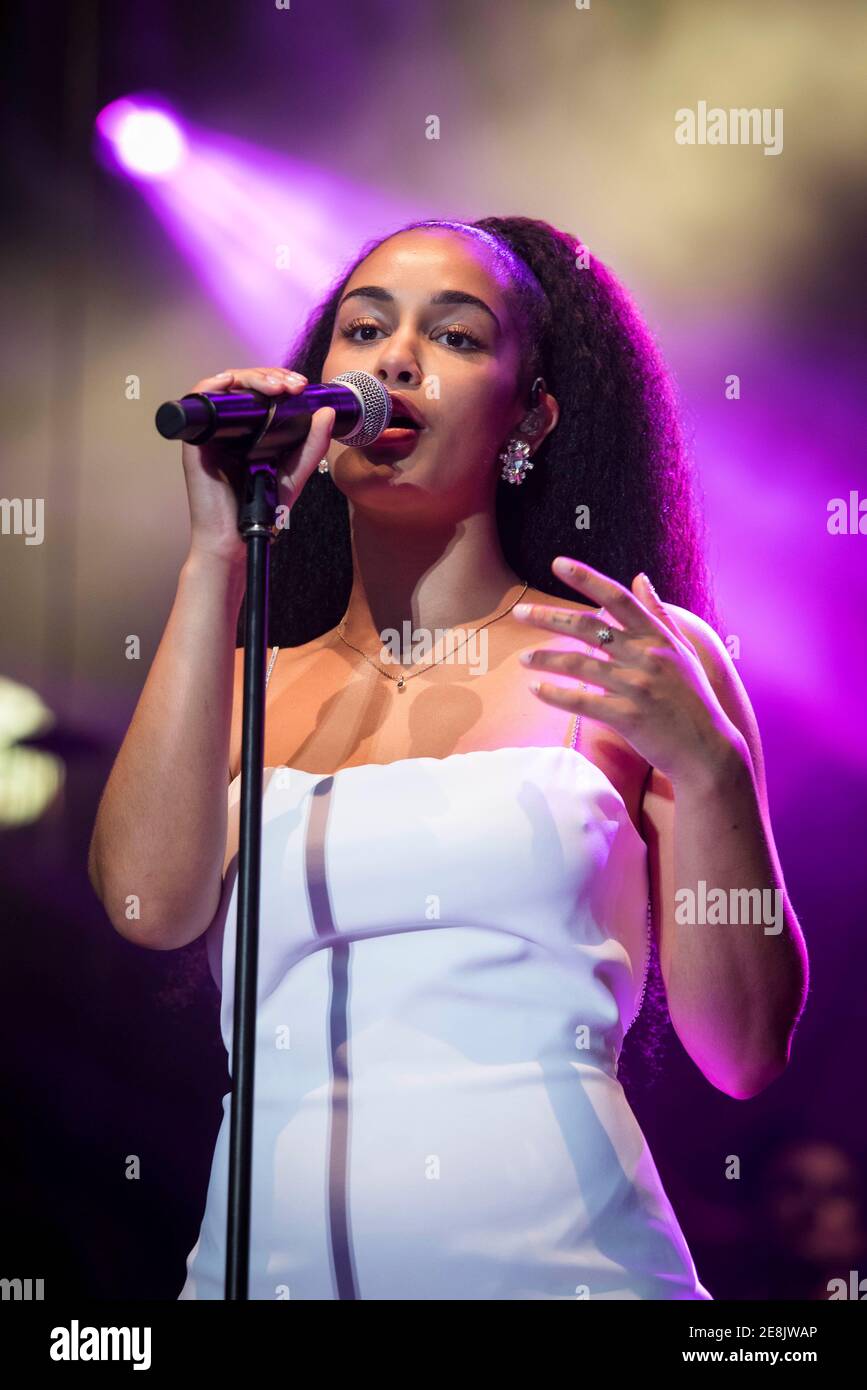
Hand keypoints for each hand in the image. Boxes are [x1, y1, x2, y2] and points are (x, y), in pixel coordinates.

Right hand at [180, 366, 335, 569]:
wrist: (236, 539)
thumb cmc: (261, 511)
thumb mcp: (295, 473)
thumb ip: (312, 445)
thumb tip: (326, 411)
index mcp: (250, 430)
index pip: (261, 392)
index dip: (280, 380)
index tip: (301, 387)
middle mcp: (229, 427)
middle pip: (244, 384)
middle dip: (270, 376)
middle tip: (292, 386)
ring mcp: (211, 431)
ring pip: (224, 386)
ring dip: (250, 377)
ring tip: (275, 387)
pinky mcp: (195, 440)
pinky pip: (198, 401)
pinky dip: (213, 385)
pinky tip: (232, 383)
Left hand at [513, 556, 739, 783]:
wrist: (707, 748)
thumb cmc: (692, 698)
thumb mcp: (682, 650)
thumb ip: (658, 614)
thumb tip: (639, 578)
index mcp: (657, 636)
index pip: (617, 598)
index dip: (586, 578)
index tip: (557, 563)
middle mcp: (646, 656)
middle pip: (588, 627)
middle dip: (549, 618)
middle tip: (520, 613)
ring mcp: (637, 686)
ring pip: (578, 665)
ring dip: (545, 660)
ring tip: (522, 659)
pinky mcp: (628, 716)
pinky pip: (582, 701)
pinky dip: (555, 695)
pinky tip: (536, 689)